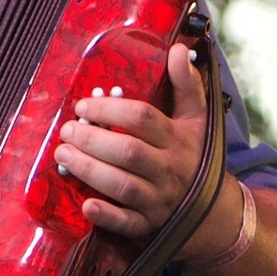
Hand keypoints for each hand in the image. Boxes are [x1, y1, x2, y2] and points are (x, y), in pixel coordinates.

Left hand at [54, 44, 212, 242]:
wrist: (213, 212)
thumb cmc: (195, 156)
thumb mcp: (196, 120)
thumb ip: (186, 85)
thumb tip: (177, 49)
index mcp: (178, 139)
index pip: (143, 119)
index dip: (110, 110)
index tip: (83, 106)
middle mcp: (169, 169)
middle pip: (129, 152)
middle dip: (93, 140)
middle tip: (66, 131)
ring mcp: (159, 200)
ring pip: (123, 185)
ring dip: (90, 170)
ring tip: (63, 155)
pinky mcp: (148, 225)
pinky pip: (128, 223)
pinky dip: (107, 215)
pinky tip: (86, 204)